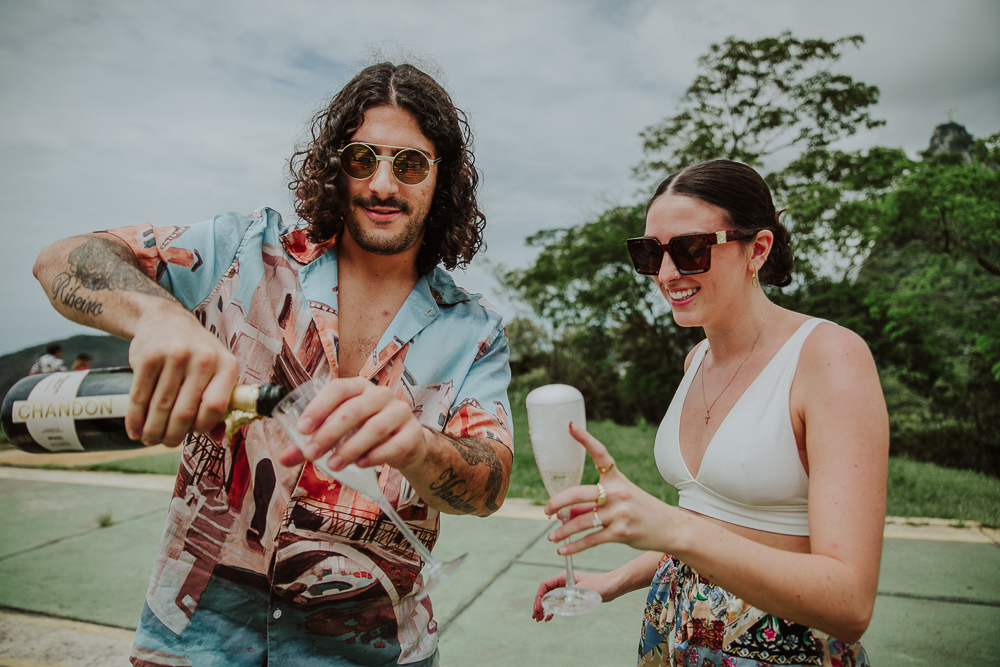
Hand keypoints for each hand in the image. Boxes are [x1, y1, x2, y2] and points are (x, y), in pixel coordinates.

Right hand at [126, 308, 238, 446]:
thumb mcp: (216, 371)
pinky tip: (135, 430)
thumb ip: (219, 403)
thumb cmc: (196, 354)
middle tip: (166, 443)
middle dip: (173, 435)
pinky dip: (135, 418)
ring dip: (153, 430)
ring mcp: (174, 356)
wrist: (166, 320)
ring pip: (160, 407)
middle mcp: (202, 359)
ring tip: (150, 439)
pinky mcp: (148, 357)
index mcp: (226, 365)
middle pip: (185, 412)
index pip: (217, 406)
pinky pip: (139, 396)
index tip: (194, 432)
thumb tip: (218, 439)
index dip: (204, 426)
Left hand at [277, 377, 427, 470]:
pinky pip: (394, 444)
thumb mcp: (338, 434)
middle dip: (330, 433)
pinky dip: (375, 456)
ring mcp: (400, 412)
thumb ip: (311, 443)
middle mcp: (381, 394)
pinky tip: (361, 465)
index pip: (338, 388)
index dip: (319, 407)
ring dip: (351, 449)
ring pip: (374, 428)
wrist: (404, 443)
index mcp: (359, 387)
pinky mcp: (412, 433)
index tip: (302, 429)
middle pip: (353, 410)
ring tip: (334, 465)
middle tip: (312, 454)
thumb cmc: (364, 433)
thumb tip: (283, 458)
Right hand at [531, 570, 617, 621]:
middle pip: (546, 592)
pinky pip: (558, 602)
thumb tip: (555, 607)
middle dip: (539, 604)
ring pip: (551, 598)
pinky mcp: (573, 594)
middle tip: (535, 617)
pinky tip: (550, 617)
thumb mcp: (582, 592)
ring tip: (539, 619)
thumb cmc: (599, 586)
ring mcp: (568, 588)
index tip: (538, 609)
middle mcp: (564, 581)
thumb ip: (569, 598)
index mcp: (564, 576)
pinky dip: (553, 609)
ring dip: (545, 608)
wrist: (613, 586)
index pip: (545, 585)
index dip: (539, 597)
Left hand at [544, 423, 683, 555]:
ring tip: (552, 537)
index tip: (570, 426)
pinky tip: (562, 550)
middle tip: (546, 510)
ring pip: (581, 521)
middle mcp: (617, 492)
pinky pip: (590, 540)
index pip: (600, 454)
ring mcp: (620, 513)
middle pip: (578, 493)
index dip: (585, 439)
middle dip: (557, 503)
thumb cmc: (640, 511)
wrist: (670, 528)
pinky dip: (573, 546)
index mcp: (617, 478)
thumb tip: (565, 515)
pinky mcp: (621, 533)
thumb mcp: (620, 500)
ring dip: (563, 531)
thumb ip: (592, 504)